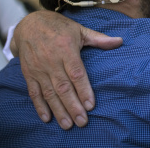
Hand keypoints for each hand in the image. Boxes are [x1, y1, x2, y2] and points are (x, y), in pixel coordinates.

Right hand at [12, 10, 122, 129]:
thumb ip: (99, 39)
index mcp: (66, 49)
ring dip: (58, 110)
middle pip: (63, 87)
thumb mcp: (80, 30)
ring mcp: (38, 68)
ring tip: (68, 125)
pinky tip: (47, 119)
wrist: (29, 25)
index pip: (76, 73)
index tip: (90, 105)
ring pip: (49, 93)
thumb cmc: (59, 28)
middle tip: (82, 121)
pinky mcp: (29, 74)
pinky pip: (34, 92)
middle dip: (73, 106)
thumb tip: (120, 41)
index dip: (83, 90)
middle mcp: (51, 60)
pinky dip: (40, 106)